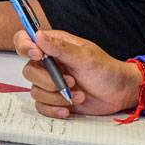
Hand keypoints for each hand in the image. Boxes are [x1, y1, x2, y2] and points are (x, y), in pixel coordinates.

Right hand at [14, 27, 141, 116]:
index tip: (37, 55)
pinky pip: (41, 106)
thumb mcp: (86, 57)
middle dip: (48, 80)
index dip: (25, 46)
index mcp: (54, 46)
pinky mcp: (54, 100)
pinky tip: (69, 108)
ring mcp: (51, 82)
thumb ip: (60, 47)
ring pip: (35, 91)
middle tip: (70, 81)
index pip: (26, 40)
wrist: (119, 94)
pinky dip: (54, 109)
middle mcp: (49, 64)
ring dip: (56, 96)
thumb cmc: (106, 70)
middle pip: (29, 70)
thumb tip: (38, 35)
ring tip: (79, 95)